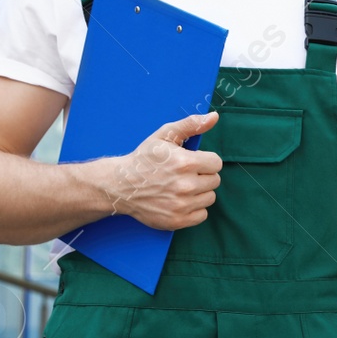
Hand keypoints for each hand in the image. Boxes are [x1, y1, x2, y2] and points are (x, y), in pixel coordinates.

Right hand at [103, 112, 222, 228]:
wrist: (120, 185)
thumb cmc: (144, 158)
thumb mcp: (165, 135)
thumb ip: (191, 124)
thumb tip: (214, 117)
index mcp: (186, 163)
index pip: (216, 163)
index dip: (205, 161)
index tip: (191, 162)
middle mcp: (186, 185)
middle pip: (214, 181)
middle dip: (202, 175)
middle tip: (183, 174)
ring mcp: (181, 205)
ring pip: (209, 198)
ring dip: (199, 192)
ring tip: (181, 187)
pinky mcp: (177, 220)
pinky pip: (202, 215)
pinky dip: (194, 209)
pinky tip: (180, 200)